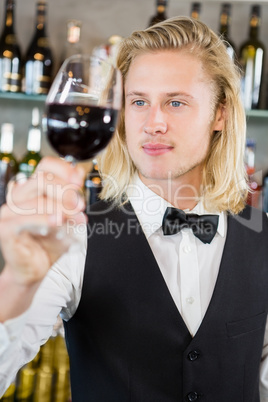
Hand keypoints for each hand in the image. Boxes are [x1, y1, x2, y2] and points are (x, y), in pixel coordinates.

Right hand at [0, 156, 86, 286]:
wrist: (36, 271)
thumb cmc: (49, 244)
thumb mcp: (67, 218)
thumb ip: (72, 197)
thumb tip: (79, 174)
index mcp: (32, 190)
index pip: (46, 166)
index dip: (65, 170)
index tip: (79, 182)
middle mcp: (18, 197)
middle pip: (42, 179)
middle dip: (66, 191)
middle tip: (80, 204)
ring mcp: (9, 212)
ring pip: (37, 200)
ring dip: (62, 208)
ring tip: (76, 218)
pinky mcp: (5, 229)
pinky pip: (25, 219)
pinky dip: (45, 219)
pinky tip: (58, 222)